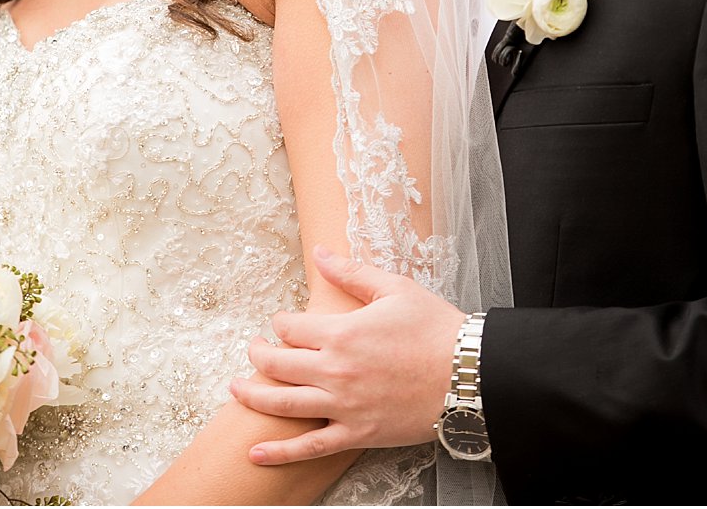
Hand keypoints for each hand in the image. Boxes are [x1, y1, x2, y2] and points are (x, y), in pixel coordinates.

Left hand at [230, 246, 464, 464]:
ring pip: (282, 404)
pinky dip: (278, 452)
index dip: (281, 322)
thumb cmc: (437, 329)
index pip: (291, 326)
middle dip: (258, 355)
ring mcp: (342, 406)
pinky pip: (308, 448)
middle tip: (254, 350)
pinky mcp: (356, 434)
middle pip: (276, 364)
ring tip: (237, 389)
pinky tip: (256, 452)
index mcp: (342, 332)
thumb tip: (321, 253)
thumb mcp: (396, 289)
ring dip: (253, 396)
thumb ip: (353, 273)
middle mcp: (334, 370)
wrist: (469, 373)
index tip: (283, 322)